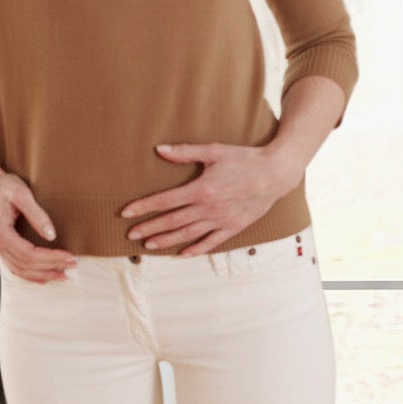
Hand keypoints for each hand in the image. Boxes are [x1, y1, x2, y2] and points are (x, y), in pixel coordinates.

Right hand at [0, 170, 77, 282]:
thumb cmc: (2, 187)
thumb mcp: (22, 194)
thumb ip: (37, 214)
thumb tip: (51, 234)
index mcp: (1, 233)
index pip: (29, 254)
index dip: (51, 258)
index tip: (69, 256)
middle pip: (26, 265)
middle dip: (51, 267)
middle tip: (72, 265)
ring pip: (20, 270)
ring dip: (42, 275)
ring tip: (62, 275)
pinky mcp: (3, 245)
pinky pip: (15, 266)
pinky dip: (30, 274)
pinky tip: (43, 276)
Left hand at [121, 141, 296, 256]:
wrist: (276, 173)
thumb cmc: (245, 159)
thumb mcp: (214, 151)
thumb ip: (185, 152)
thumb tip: (159, 150)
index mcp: (201, 189)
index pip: (164, 201)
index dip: (143, 207)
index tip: (126, 213)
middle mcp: (208, 208)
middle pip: (172, 221)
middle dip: (149, 227)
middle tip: (130, 234)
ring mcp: (220, 220)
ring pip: (188, 234)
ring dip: (166, 240)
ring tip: (149, 245)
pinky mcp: (233, 227)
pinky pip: (211, 242)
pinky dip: (196, 248)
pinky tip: (182, 253)